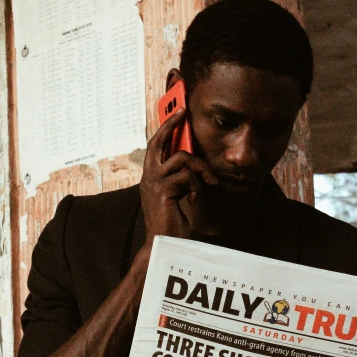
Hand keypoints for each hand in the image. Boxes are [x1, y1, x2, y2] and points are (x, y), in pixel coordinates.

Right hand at [140, 109, 217, 243]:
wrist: (163, 244)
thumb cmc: (171, 225)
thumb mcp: (177, 198)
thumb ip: (181, 182)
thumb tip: (194, 170)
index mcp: (151, 178)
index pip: (156, 147)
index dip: (166, 130)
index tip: (178, 116)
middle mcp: (149, 177)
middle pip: (158, 141)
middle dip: (171, 124)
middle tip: (184, 112)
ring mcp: (154, 182)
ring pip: (183, 159)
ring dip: (201, 169)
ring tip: (208, 182)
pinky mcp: (163, 190)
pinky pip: (188, 177)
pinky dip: (197, 187)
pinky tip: (195, 200)